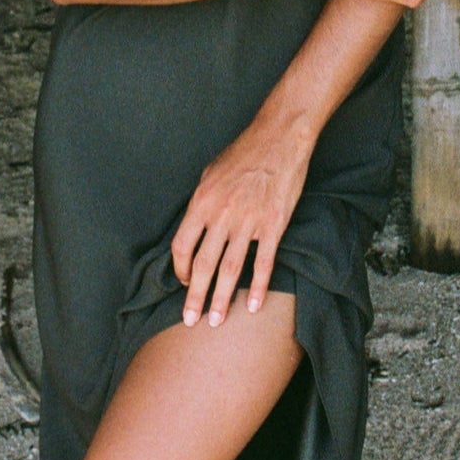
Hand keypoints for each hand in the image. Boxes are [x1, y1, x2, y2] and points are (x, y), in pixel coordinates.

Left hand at [172, 111, 313, 326]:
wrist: (279, 138)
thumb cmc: (243, 153)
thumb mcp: (210, 173)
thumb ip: (201, 203)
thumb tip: (194, 228)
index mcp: (202, 202)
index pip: (182, 245)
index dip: (180, 269)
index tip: (183, 284)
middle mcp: (221, 215)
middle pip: (203, 265)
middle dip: (195, 297)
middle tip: (190, 321)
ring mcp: (248, 222)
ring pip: (230, 269)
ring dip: (221, 299)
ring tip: (216, 321)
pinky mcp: (273, 225)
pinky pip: (263, 262)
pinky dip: (257, 287)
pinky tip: (252, 305)